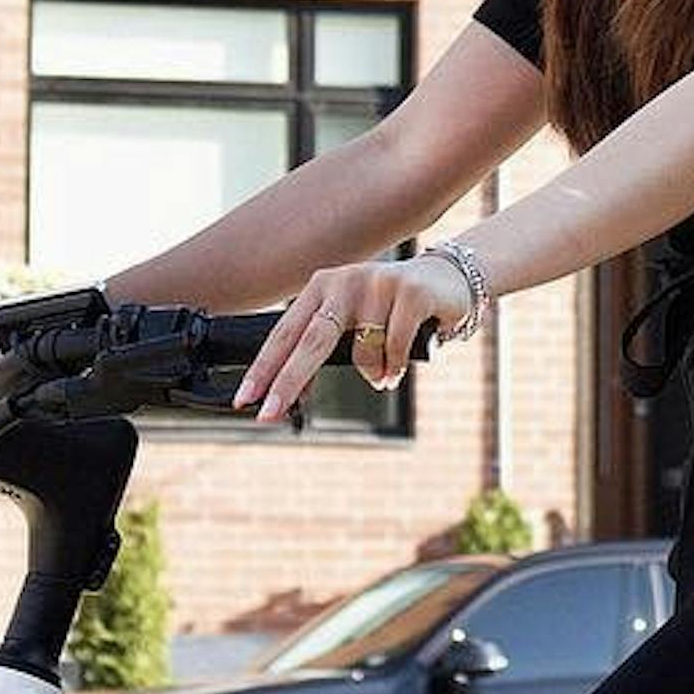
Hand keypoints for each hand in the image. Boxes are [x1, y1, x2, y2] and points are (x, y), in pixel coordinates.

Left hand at [235, 256, 469, 421]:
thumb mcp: (349, 324)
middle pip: (310, 340)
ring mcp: (378, 284)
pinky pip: (395, 348)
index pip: (285, 332)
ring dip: (372, 375)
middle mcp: (344, 281)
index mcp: (320, 287)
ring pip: (363, 352)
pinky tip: (399, 367)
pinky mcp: (411, 292)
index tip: (246, 399)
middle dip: (288, 381)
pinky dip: (396, 367)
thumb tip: (288, 394)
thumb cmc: (389, 310)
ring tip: (384, 374)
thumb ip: (320, 350)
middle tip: (269, 413)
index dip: (264, 367)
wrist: (447, 280)